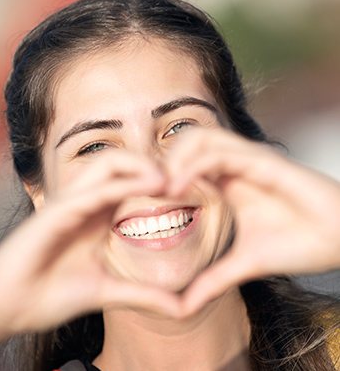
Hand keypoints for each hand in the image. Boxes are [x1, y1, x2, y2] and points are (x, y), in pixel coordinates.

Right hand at [0, 150, 180, 362]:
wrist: (9, 308)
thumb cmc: (51, 295)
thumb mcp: (107, 291)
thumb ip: (143, 295)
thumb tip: (181, 309)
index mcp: (99, 215)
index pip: (131, 182)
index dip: (160, 181)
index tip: (188, 192)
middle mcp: (87, 202)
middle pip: (122, 163)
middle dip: (153, 164)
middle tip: (182, 179)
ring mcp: (71, 203)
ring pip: (108, 164)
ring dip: (140, 166)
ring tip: (169, 179)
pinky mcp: (56, 211)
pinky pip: (95, 189)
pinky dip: (123, 184)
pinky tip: (148, 187)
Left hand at [166, 127, 339, 313]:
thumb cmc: (299, 244)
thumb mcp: (245, 264)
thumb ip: (214, 279)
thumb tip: (185, 305)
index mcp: (229, 181)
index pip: (187, 161)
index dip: (162, 174)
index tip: (144, 199)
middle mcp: (237, 165)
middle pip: (188, 141)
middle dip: (164, 160)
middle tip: (148, 190)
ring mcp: (250, 160)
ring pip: (201, 138)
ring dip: (175, 159)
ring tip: (162, 189)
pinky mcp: (266, 163)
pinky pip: (221, 153)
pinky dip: (195, 166)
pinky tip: (179, 188)